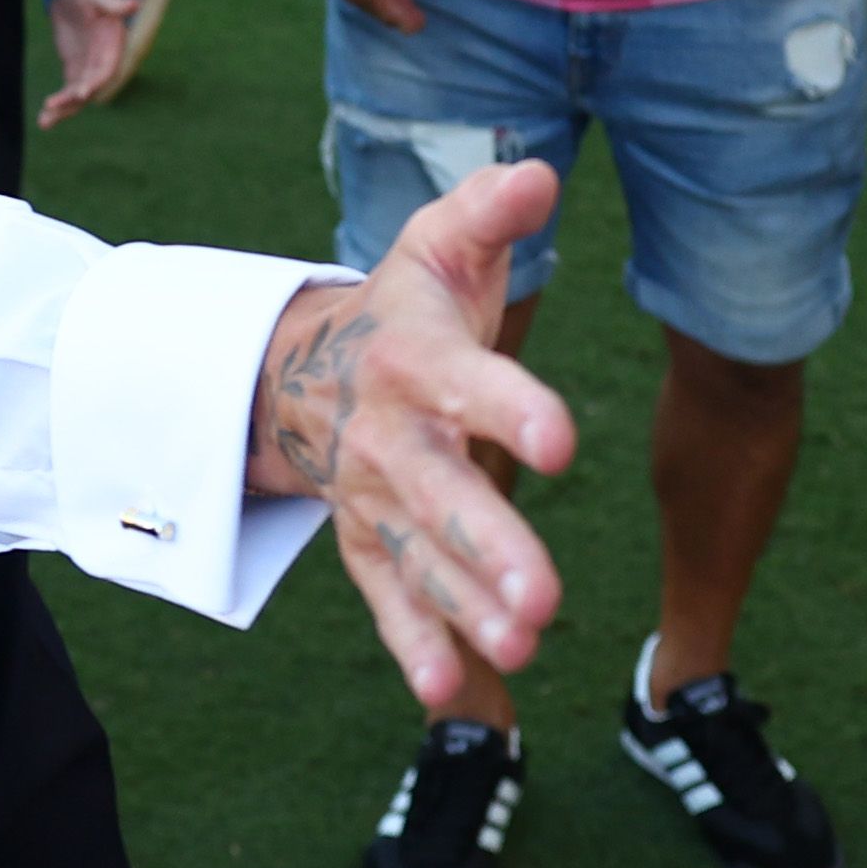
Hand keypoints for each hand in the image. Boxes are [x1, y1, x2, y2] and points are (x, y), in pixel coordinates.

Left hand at [32, 0, 137, 128]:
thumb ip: (113, 3)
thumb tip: (135, 3)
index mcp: (113, 42)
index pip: (106, 67)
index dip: (95, 81)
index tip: (81, 93)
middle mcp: (104, 58)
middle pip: (91, 85)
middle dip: (74, 99)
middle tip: (54, 108)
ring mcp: (88, 64)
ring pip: (79, 93)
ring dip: (64, 109)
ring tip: (44, 123)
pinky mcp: (74, 66)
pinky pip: (68, 89)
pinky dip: (58, 104)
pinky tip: (45, 117)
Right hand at [252, 161, 579, 706]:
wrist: (302, 373)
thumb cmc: (404, 304)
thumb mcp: (440, 245)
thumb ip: (489, 209)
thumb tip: (541, 175)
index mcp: (416, 359)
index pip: (470, 383)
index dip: (514, 409)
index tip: (564, 442)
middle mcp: (393, 438)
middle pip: (443, 497)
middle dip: (493, 548)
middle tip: (547, 599)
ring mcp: (377, 500)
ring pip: (423, 560)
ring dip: (468, 609)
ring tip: (523, 648)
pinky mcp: (369, 544)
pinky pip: (388, 598)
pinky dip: (415, 643)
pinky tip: (449, 692)